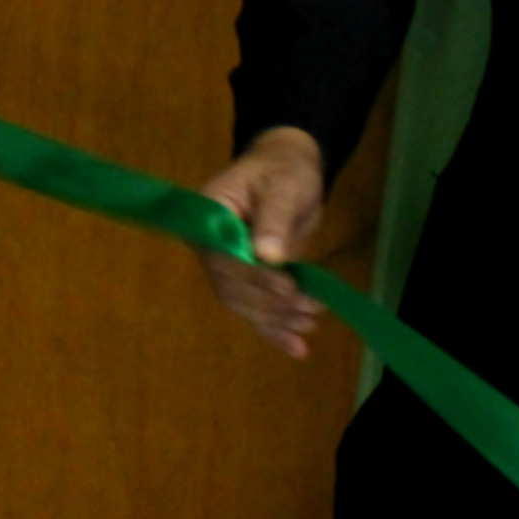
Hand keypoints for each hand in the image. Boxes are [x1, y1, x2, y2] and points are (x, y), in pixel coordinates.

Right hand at [198, 126, 328, 357]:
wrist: (288, 171)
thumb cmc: (283, 170)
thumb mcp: (283, 186)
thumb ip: (274, 218)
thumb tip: (267, 255)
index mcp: (208, 214)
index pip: (223, 256)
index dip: (253, 276)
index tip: (287, 287)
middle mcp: (210, 245)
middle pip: (231, 286)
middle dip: (271, 302)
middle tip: (309, 308)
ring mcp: (225, 265)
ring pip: (243, 304)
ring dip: (276, 319)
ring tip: (310, 322)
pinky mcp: (246, 281)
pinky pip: (254, 310)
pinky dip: (274, 331)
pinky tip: (297, 348)